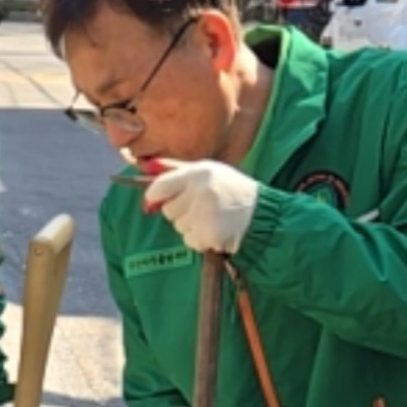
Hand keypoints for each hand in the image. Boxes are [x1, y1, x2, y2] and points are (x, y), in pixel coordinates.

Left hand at [141, 158, 259, 254]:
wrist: (259, 211)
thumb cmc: (230, 188)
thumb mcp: (207, 170)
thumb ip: (177, 169)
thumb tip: (146, 166)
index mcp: (198, 173)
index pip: (160, 186)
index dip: (154, 196)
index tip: (156, 200)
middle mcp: (201, 192)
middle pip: (168, 210)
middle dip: (179, 212)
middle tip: (199, 208)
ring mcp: (205, 214)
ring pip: (179, 227)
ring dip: (191, 226)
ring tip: (211, 218)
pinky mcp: (210, 234)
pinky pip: (190, 240)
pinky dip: (199, 239)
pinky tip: (214, 230)